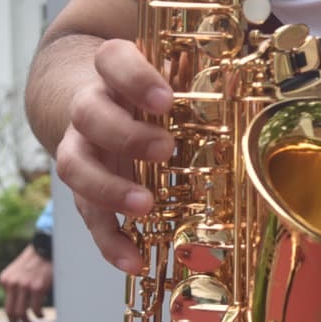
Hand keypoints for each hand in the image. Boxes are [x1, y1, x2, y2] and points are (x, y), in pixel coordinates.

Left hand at [0, 242, 53, 321]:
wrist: (46, 246)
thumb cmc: (35, 260)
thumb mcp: (18, 271)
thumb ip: (15, 286)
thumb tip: (18, 309)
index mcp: (5, 280)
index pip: (6, 304)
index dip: (11, 318)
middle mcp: (11, 283)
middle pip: (10, 312)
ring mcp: (24, 286)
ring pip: (21, 313)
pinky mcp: (37, 288)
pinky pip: (35, 309)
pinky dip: (39, 315)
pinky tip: (42, 315)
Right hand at [50, 39, 174, 272]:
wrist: (96, 99)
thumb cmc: (145, 89)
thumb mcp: (167, 73)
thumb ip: (196, 74)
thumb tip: (246, 72)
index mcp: (113, 72)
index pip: (112, 60)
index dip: (134, 78)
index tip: (165, 100)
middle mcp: (90, 107)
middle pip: (89, 114)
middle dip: (126, 136)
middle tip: (165, 150)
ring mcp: (80, 148)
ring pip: (74, 165)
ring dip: (109, 189)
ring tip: (144, 207)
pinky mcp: (83, 188)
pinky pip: (88, 215)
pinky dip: (109, 241)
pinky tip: (134, 260)